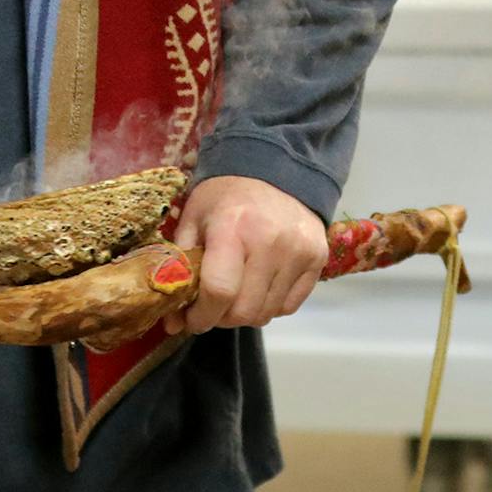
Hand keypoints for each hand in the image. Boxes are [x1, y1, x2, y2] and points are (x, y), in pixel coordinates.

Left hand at [166, 175, 327, 336]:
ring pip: (267, 313)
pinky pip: (289, 305)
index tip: (191, 319)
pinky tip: (260, 287)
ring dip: (246, 313)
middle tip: (212, 306)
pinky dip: (270, 305)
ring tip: (236, 294)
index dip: (201, 316)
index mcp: (233, 228)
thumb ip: (180, 268)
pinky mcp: (318, 258)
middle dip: (221, 318)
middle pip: (244, 311)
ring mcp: (299, 251)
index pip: (219, 291)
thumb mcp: (193, 220)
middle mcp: (271, 241)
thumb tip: (172, 321)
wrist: (274, 169)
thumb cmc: (226, 197)